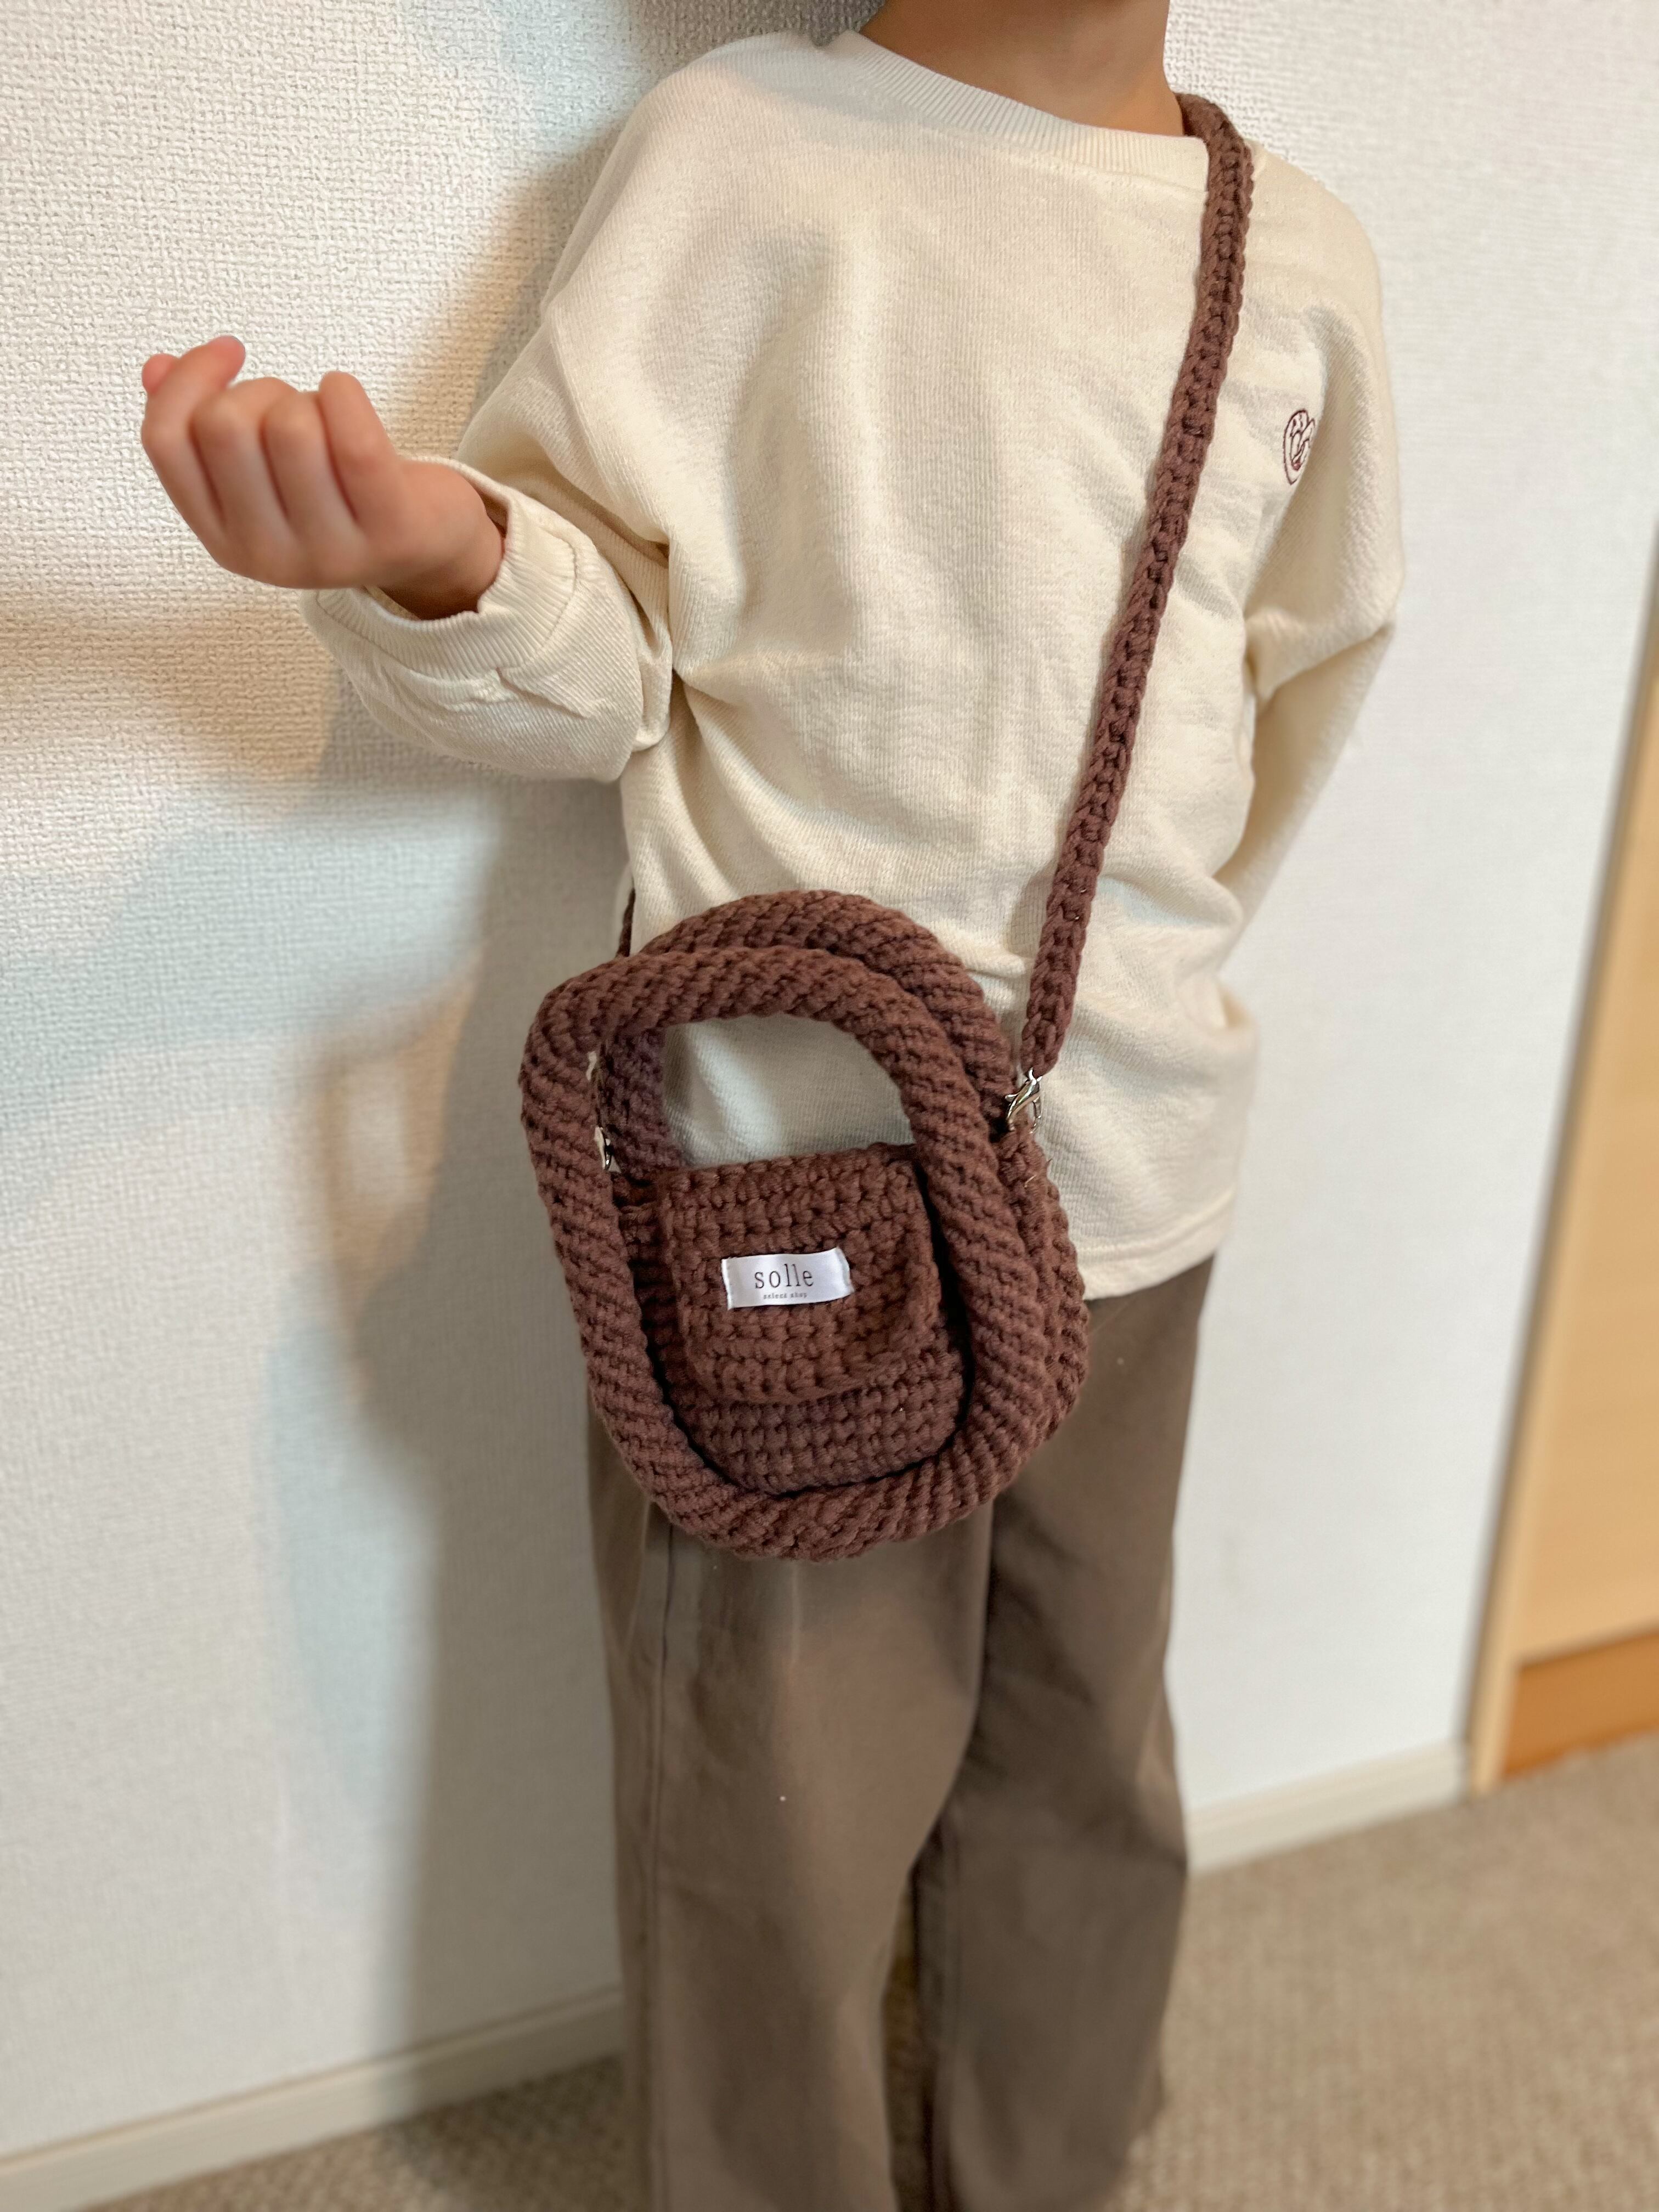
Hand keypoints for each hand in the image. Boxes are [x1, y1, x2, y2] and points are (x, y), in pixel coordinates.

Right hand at [138, 336, 503, 616]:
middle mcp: (267, 557)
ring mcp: (329, 552)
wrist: (427, 547)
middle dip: (258, 391)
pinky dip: (345, 394)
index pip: (166, 441)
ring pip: (288, 426)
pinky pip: (352, 438)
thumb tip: (156, 368)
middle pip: (224, 425)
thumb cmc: (335, 492)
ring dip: (307, 400)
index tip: (229, 351)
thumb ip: (201, 426)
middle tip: (294, 405)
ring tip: (329, 420)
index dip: (190, 377)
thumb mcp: (260, 470)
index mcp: (221, 539)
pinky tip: (348, 397)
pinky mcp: (389, 531)